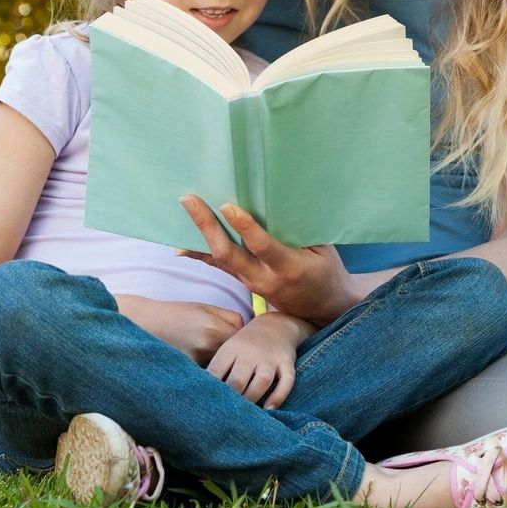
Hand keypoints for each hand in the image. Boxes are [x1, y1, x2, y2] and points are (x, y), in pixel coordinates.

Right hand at [115, 294, 245, 364]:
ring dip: (226, 371)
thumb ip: (231, 318)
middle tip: (242, 362)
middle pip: (236, 359)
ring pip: (222, 371)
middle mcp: (207, 347)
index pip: (244, 341)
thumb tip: (248, 331)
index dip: (246, 344)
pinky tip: (211, 376)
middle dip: (239, 361)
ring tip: (229, 370)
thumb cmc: (177, 314)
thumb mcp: (206, 308)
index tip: (246, 346)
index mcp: (215, 329)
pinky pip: (207, 378)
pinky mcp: (185, 373)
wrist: (144, 323)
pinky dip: (210, 377)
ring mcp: (195, 363)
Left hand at [177, 196, 362, 323]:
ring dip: (199, 236)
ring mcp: (252, 283)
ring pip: (219, 260)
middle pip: (228, 254)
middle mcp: (265, 279)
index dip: (244, 226)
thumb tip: (277, 201)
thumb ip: (299, 230)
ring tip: (185, 209)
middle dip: (207, 226)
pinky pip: (221, 266)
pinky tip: (180, 247)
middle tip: (190, 200)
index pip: (262, 247)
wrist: (324, 307)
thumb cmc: (326, 270)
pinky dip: (200, 254)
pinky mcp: (245, 283)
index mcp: (289, 268)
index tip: (227, 206)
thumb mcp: (323, 248)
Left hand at [207, 312, 310, 408]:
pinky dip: (278, 396)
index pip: (216, 371)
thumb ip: (218, 368)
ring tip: (246, 413)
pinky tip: (270, 409)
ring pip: (262, 381)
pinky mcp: (287, 363)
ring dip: (252, 398)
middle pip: (238, 379)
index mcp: (231, 349)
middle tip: (225, 413)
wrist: (276, 325)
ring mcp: (270, 358)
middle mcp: (251, 353)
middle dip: (232, 398)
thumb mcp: (228, 348)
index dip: (210, 389)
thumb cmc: (245, 344)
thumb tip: (201, 394)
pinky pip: (286, 381)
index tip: (206, 403)